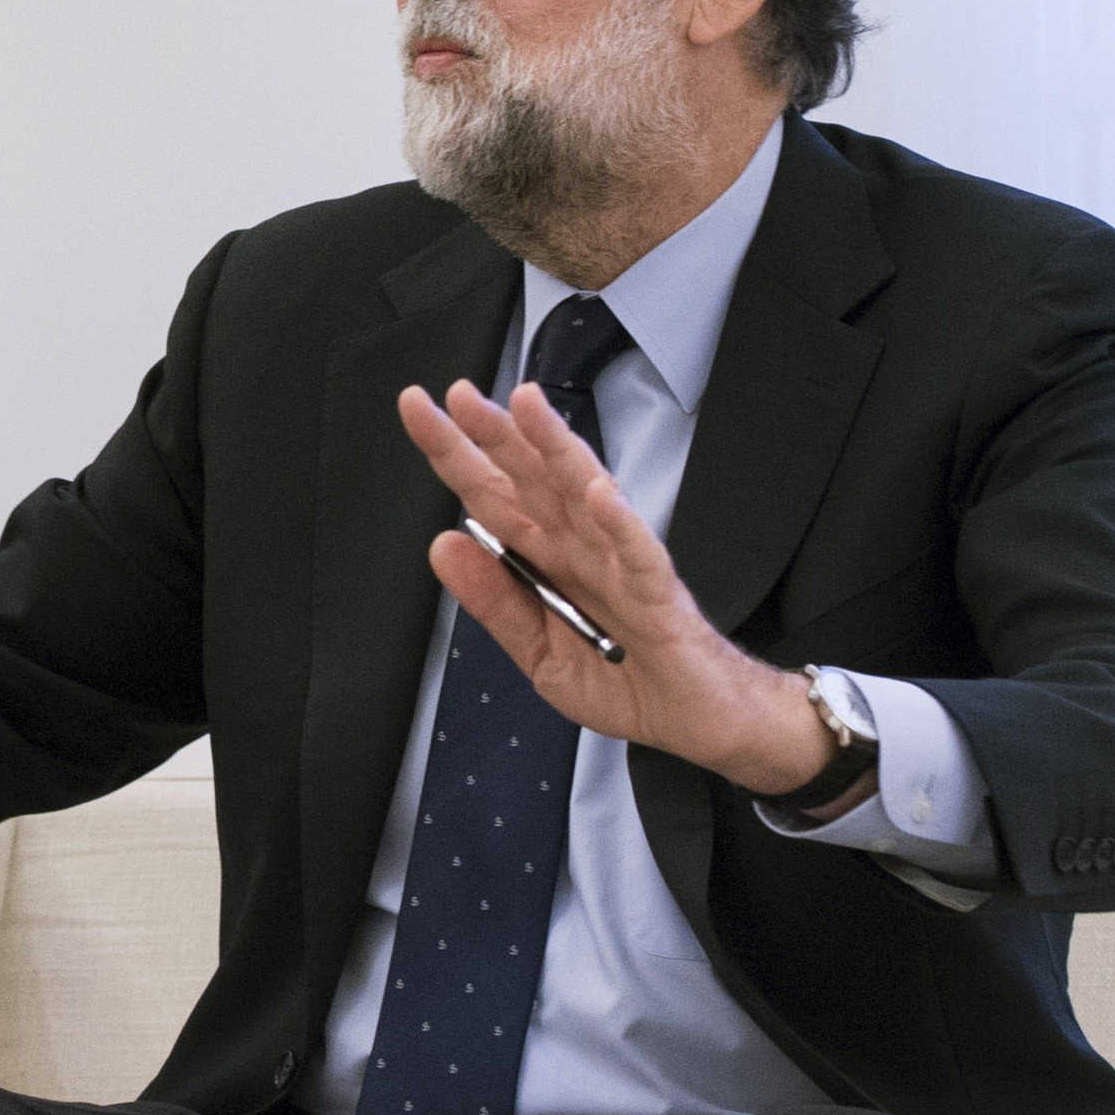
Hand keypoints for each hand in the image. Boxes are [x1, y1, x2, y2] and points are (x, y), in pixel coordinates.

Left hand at [394, 377, 844, 800]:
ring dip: (555, 449)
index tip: (416, 407)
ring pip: (583, 495)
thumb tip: (444, 545)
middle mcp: (579, 548)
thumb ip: (494, 602)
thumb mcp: (537, 654)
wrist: (697, 720)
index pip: (490, 495)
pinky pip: (637, 554)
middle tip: (459, 394)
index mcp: (545, 558)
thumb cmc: (626, 681)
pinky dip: (619, 524)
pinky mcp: (658, 595)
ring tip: (527, 407)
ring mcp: (619, 564)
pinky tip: (597, 495)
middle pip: (530, 479)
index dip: (454, 452)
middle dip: (495, 434)